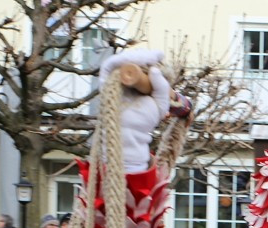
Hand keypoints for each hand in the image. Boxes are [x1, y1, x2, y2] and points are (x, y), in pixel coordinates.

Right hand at [99, 49, 169, 172]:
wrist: (131, 132)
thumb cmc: (145, 120)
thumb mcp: (160, 103)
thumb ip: (162, 87)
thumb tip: (155, 69)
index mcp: (136, 83)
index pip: (141, 65)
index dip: (149, 58)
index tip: (160, 55)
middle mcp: (124, 80)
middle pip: (131, 60)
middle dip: (144, 56)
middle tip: (157, 56)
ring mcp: (114, 80)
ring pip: (121, 60)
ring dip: (135, 57)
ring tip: (149, 58)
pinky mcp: (105, 82)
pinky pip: (110, 66)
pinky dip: (121, 61)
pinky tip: (134, 61)